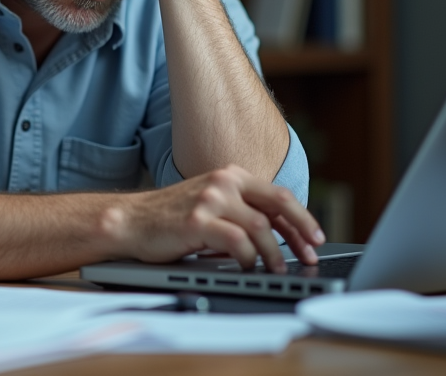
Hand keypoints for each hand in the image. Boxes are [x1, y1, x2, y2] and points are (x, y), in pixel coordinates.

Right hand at [105, 165, 324, 271]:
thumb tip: (279, 235)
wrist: (130, 221)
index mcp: (230, 176)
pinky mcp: (198, 221)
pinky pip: (237, 242)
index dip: (302, 219)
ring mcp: (211, 199)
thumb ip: (240, 211)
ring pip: (260, 228)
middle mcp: (224, 182)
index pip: (278, 196)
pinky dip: (248, 259)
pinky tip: (247, 269)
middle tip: (311, 254)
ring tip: (276, 270)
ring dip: (274, 254)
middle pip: (279, 204)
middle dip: (302, 231)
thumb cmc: (171, 219)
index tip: (315, 239)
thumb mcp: (211, 205)